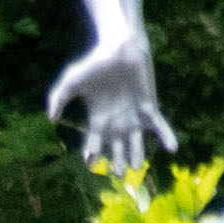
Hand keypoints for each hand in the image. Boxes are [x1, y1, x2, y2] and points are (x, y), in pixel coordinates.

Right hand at [46, 39, 172, 174]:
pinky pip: (159, 127)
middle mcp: (117, 121)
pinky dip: (167, 137)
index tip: (90, 164)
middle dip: (117, 162)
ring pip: (137, 143)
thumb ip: (58, 99)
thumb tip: (50, 119)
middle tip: (116, 173)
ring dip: (137, 156)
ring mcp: (134, 117)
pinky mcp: (149, 109)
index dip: (92, 155)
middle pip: (117, 148)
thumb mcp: (71, 82)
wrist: (119, 49)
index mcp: (99, 119)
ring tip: (135, 168)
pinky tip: (173, 149)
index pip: (95, 143)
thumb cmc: (95, 63)